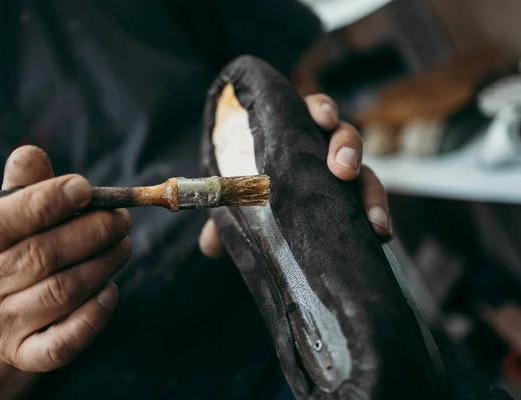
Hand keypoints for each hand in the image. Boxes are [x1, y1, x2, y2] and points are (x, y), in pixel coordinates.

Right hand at [0, 146, 131, 371]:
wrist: (7, 308)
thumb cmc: (20, 246)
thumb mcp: (15, 212)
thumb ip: (27, 184)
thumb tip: (31, 154)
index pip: (4, 220)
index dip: (47, 201)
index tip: (85, 187)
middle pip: (43, 255)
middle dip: (93, 232)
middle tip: (122, 220)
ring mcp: (4, 322)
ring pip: (63, 293)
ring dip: (104, 265)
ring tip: (124, 245)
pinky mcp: (27, 352)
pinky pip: (62, 343)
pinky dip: (93, 317)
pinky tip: (111, 292)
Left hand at [199, 94, 391, 257]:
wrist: (281, 225)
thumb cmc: (259, 194)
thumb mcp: (242, 199)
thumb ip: (227, 212)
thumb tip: (209, 245)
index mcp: (298, 138)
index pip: (315, 112)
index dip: (322, 110)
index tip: (323, 119)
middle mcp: (327, 152)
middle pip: (347, 136)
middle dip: (348, 148)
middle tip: (343, 169)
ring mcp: (347, 178)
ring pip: (367, 174)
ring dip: (372, 193)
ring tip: (373, 219)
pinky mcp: (358, 203)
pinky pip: (374, 205)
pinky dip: (380, 217)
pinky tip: (381, 233)